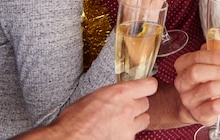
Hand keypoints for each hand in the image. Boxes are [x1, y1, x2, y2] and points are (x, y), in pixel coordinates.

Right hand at [15, 78, 157, 139]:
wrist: (70, 139)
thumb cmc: (75, 120)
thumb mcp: (94, 96)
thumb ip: (112, 93)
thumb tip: (118, 93)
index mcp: (120, 93)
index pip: (150, 85)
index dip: (147, 86)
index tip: (145, 87)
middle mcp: (128, 109)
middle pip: (146, 103)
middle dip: (137, 104)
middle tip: (126, 107)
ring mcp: (129, 127)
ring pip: (144, 120)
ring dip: (136, 119)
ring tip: (121, 121)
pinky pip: (134, 134)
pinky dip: (127, 133)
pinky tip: (115, 132)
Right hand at [173, 47, 219, 126]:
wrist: (192, 106)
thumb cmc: (201, 81)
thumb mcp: (203, 65)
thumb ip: (211, 54)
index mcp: (182, 66)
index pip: (195, 58)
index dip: (213, 56)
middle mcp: (182, 82)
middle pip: (196, 73)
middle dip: (218, 70)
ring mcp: (189, 99)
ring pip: (208, 90)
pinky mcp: (198, 114)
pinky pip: (215, 107)